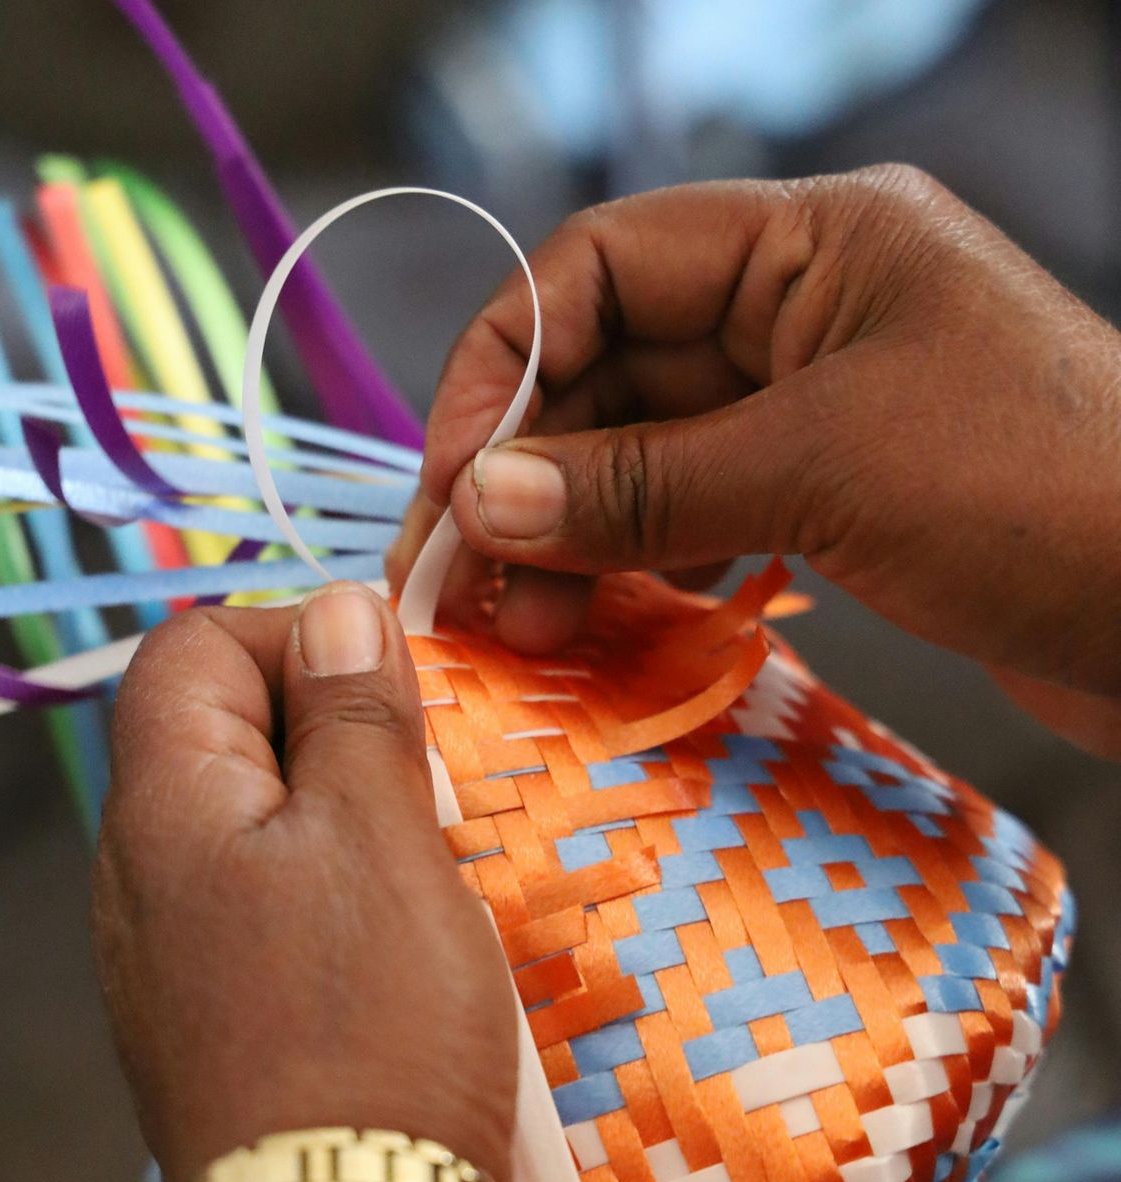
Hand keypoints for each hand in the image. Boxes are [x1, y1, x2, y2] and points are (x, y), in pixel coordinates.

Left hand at [93, 582, 514, 1181]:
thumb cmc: (370, 1028)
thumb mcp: (383, 840)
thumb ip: (355, 714)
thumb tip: (339, 606)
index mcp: (163, 806)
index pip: (193, 646)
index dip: (296, 635)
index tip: (395, 691)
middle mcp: (137, 878)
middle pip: (219, 737)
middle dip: (329, 733)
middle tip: (425, 789)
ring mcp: (165, 962)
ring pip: (250, 832)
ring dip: (340, 823)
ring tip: (422, 874)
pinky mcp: (207, 1028)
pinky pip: (259, 916)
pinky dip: (328, 902)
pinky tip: (392, 953)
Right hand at [387, 167, 1120, 753]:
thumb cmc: (1041, 496)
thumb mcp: (824, 471)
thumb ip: (645, 484)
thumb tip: (480, 496)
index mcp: (815, 243)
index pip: (604, 266)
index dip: (505, 364)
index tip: (448, 479)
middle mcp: (811, 312)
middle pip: (616, 371)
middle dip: (527, 476)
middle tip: (461, 589)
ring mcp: (827, 410)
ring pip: (655, 457)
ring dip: (575, 536)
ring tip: (525, 632)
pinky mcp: (845, 500)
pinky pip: (709, 518)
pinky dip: (647, 568)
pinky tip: (604, 624)